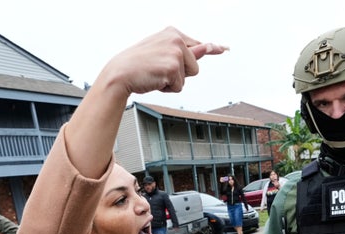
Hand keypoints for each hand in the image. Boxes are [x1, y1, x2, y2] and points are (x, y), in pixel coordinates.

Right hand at [107, 27, 227, 95]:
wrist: (120, 74)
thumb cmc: (138, 65)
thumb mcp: (161, 52)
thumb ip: (185, 51)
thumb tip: (210, 47)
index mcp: (172, 33)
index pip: (198, 44)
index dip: (211, 49)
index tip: (224, 48)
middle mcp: (175, 39)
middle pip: (195, 66)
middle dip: (180, 74)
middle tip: (159, 70)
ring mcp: (175, 52)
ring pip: (188, 76)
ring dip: (174, 81)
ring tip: (156, 74)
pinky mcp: (174, 67)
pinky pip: (180, 86)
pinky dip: (168, 88)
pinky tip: (155, 80)